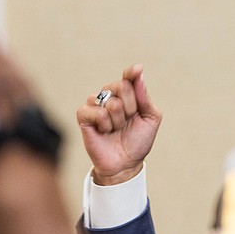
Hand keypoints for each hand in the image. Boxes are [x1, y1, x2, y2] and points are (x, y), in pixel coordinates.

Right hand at [0, 38, 75, 233]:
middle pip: (16, 91)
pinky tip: (17, 101)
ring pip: (30, 104)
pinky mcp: (46, 163)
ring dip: (14, 77)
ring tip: (0, 57)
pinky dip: (24, 100)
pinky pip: (36, 120)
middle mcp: (29, 144)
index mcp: (7, 150)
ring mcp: (42, 152)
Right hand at [76, 64, 161, 184]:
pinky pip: (96, 111)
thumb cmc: (138, 141)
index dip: (132, 72)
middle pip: (122, 86)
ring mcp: (96, 105)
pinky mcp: (84, 116)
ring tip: (117, 129)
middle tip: (129, 121)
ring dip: (119, 120)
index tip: (137, 70)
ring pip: (111, 101)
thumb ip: (145, 97)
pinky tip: (105, 131)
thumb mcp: (151, 118)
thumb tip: (139, 75)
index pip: (129, 77)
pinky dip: (105, 124)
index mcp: (128, 95)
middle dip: (131, 107)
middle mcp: (111, 96)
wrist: (126, 163)